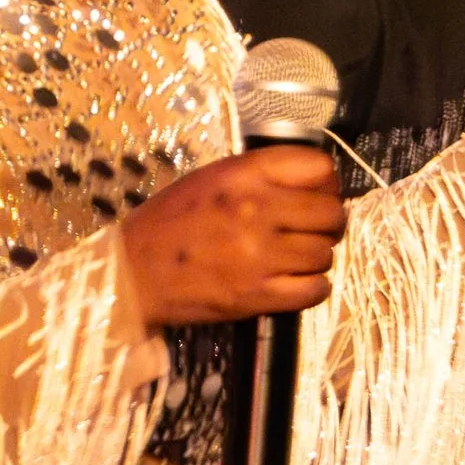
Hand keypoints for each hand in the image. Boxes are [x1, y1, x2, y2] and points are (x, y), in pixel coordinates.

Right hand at [118, 147, 347, 327]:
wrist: (133, 274)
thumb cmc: (169, 223)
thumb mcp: (211, 180)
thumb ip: (260, 176)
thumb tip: (311, 186)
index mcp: (244, 175)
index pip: (320, 169)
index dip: (327, 184)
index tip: (317, 196)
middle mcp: (257, 209)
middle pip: (331, 214)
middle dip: (327, 224)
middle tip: (310, 233)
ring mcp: (260, 254)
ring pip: (325, 254)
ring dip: (316, 258)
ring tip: (293, 260)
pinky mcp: (258, 295)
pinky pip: (316, 289)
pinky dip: (312, 287)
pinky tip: (295, 283)